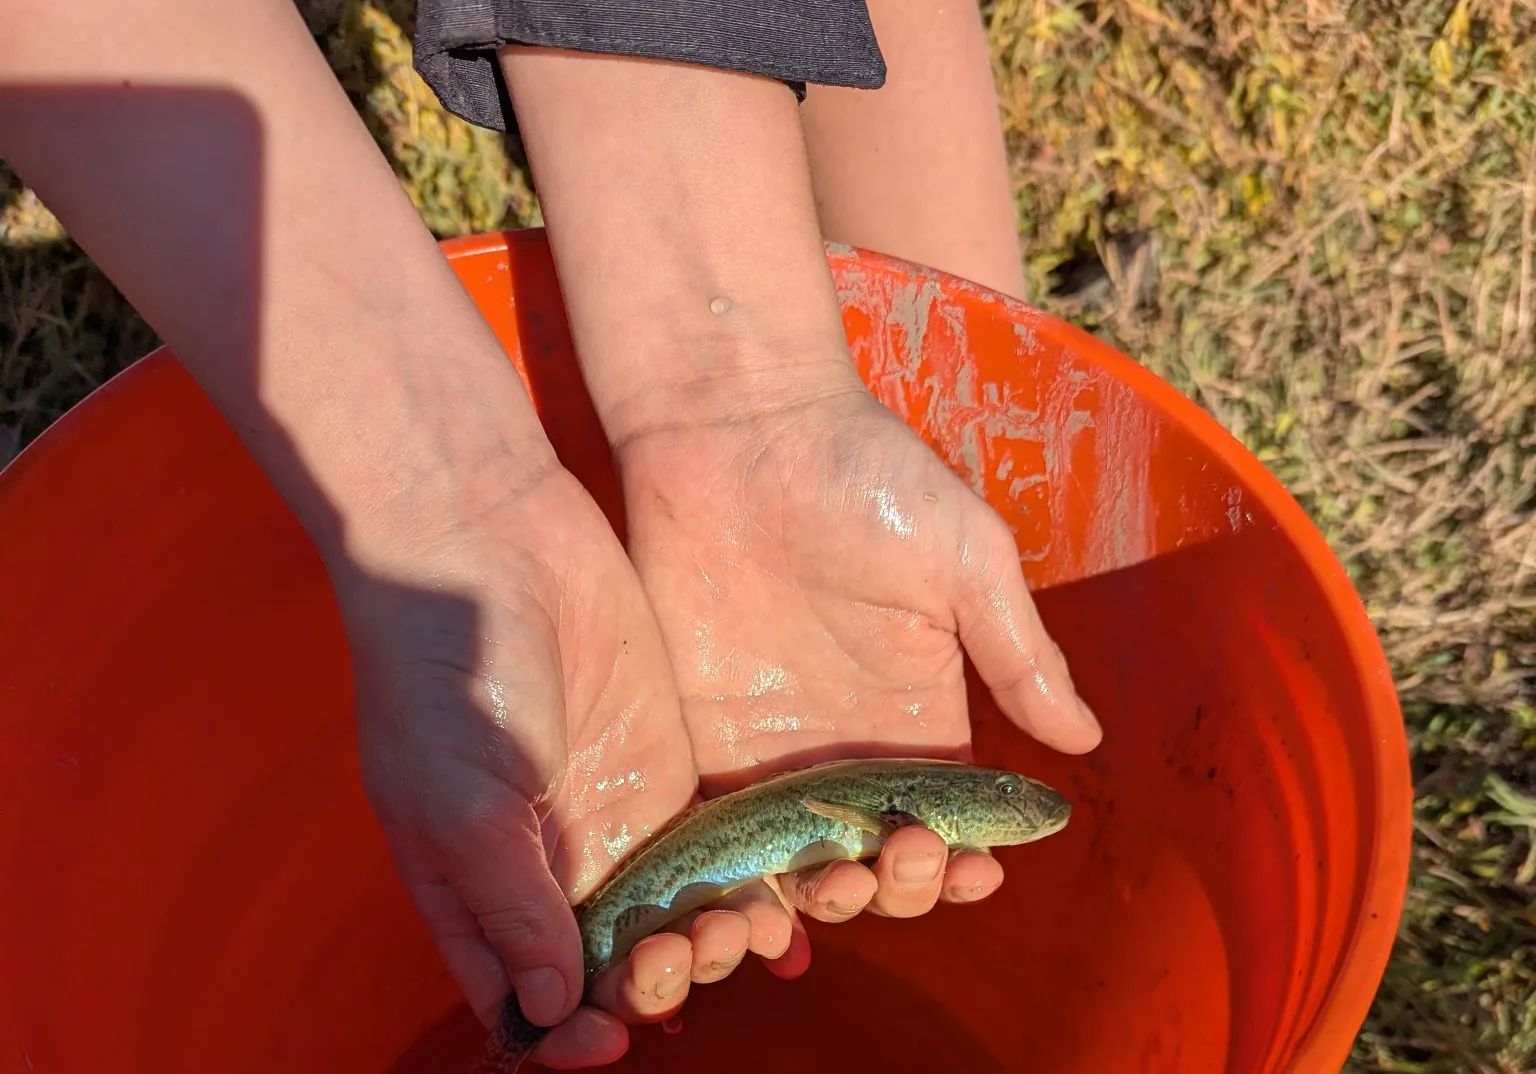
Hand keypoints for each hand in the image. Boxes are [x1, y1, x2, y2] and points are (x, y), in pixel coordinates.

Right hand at [333, 461, 776, 1067]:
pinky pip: (719, 849)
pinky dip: (753, 889)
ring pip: (676, 916)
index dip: (564, 1037)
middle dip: (657, 984)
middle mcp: (550, 865)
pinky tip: (790, 913)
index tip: (610, 1037)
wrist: (488, 537)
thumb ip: (508, 904)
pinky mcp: (671, 766)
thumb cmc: (442, 673)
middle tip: (689, 955)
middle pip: (611, 969)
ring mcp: (615, 815)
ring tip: (747, 930)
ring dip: (713, 942)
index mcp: (479, 890)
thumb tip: (555, 1008)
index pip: (522, 1000)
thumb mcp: (457, 800)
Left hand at [614, 366, 1102, 969]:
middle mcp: (849, 746)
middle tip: (898, 863)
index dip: (966, 861)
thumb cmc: (864, 475)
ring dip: (823, 902)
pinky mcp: (701, 739)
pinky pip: (719, 837)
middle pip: (879, 859)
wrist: (736, 425)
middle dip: (899, 888)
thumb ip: (1016, 652)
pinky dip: (735, 887)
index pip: (952, 818)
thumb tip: (1086, 739)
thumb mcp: (964, 556)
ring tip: (833, 893)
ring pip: (800, 866)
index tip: (977, 872)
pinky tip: (750, 915)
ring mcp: (772, 749)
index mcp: (920, 710)